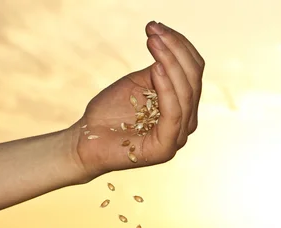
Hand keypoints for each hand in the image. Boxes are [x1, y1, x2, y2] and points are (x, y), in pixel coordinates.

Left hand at [70, 21, 204, 179]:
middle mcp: (186, 121)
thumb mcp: (138, 83)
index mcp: (183, 105)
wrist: (87, 141)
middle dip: (175, 49)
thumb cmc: (110, 113)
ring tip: (153, 42)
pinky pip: (173, 113)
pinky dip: (166, 88)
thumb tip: (170, 45)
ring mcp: (178, 137)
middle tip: (153, 30)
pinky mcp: (165, 148)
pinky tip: (156, 69)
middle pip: (193, 78)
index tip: (156, 26)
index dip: (179, 45)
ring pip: (186, 93)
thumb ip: (159, 70)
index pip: (194, 70)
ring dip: (170, 62)